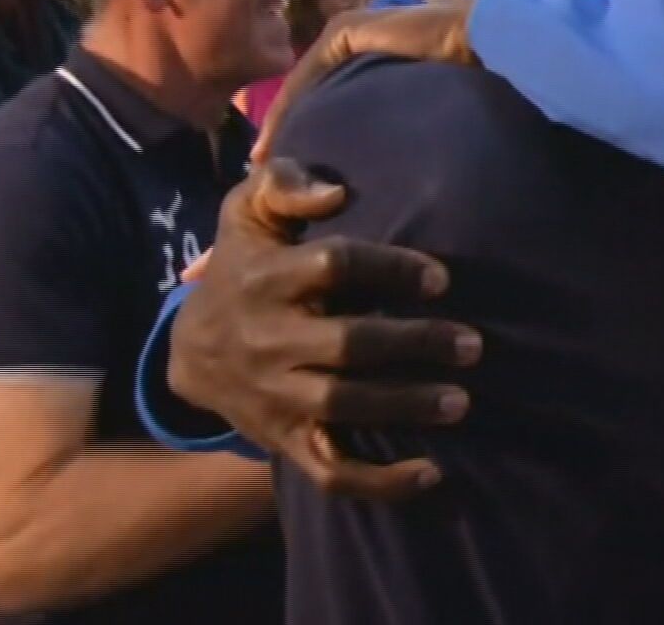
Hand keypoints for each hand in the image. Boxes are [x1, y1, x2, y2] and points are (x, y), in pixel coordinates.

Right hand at [168, 160, 481, 498]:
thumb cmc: (244, 266)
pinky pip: (330, 469)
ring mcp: (277, 395)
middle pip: (349, 344)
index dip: (391, 269)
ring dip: (406, 406)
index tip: (441, 278)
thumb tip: (334, 192)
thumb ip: (285, 184)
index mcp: (267, 278)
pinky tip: (431, 472)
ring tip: (461, 401)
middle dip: (414, 343)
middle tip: (473, 345)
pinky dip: (379, 480)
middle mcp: (269, 340)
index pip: (336, 267)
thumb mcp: (249, 214)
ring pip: (343, 406)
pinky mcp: (284, 438)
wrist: (190, 351)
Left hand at [254, 1, 474, 162]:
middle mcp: (356, 39)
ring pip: (303, 84)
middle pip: (312, 90)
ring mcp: (348, 31)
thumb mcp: (423, 106)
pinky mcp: (346, 31)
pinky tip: (278, 138)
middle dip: (291, 128)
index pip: (331, 95)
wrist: (483, 41)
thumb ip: (402, 121)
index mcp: (374, 53)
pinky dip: (288, 106)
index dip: (311, 130)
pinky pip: (306, 74)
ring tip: (266, 162)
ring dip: (283, 121)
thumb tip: (396, 162)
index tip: (296, 172)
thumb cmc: (468, 77)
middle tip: (270, 170)